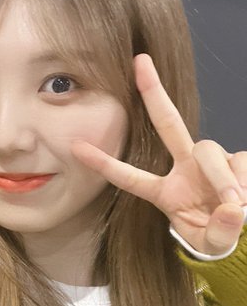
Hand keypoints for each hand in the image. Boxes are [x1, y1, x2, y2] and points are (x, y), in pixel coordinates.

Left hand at [72, 53, 246, 254]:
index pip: (129, 177)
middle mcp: (185, 170)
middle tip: (139, 61)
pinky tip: (246, 198)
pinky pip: (239, 162)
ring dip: (221, 178)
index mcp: (165, 193)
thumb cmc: (217, 240)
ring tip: (233, 204)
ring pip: (208, 150)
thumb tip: (232, 209)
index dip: (104, 164)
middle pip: (168, 123)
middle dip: (154, 92)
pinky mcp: (237, 161)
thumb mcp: (210, 245)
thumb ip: (217, 232)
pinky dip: (242, 179)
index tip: (76, 147)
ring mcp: (210, 163)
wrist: (244, 239)